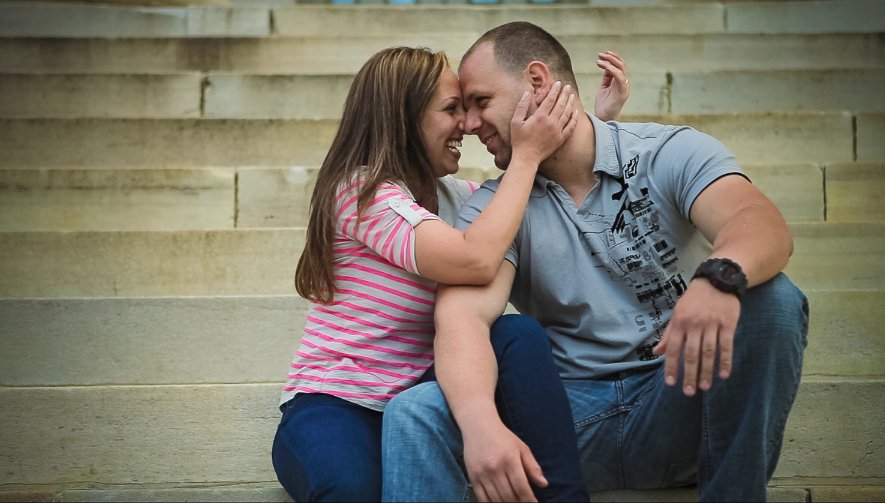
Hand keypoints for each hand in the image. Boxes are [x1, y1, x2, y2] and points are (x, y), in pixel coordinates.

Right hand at [463, 419, 547, 501]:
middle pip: (509, 496)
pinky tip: (499, 502)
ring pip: (496, 499)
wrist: (478, 425)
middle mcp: (495, 468)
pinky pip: (482, 498)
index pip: (521, 488)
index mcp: (510, 459)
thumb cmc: (502, 436)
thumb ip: (533, 466)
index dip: (529, 500)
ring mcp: (482, 473)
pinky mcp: (472, 476)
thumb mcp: (522, 447)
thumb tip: (543, 483)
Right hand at [510, 81, 577, 165]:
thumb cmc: (519, 140)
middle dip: (564, 94)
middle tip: (567, 86)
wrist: (527, 158)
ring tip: (572, 95)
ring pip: (567, 113)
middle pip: (560, 104)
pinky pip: (570, 126)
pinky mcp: (560, 139)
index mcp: (540, 116)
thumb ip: (522, 106)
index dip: (555, 90)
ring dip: (570, 103)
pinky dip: (574, 118)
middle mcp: (551, 122)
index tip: (558, 83)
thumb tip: (527, 93)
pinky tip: (576, 112)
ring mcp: (557, 131)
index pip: (550, 99)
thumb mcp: (515, 122)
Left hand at [594, 51, 629, 120]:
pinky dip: (612, 70)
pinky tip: (604, 66)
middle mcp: (624, 84)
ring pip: (622, 69)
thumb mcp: (604, 88)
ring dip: (611, 62)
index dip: (613, 58)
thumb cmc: (603, 105)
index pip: (620, 66)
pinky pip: (620, 78)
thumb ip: (607, 77)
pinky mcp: (623, 93)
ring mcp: (624, 88)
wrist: (602, 119)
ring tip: (600, 59)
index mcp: (620, 82)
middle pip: (622, 65)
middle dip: (612, 57)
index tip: (603, 54)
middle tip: (601, 54)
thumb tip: (606, 66)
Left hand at [653, 278, 740, 395]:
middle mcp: (694, 325)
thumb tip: (657, 352)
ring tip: (705, 387)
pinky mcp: (728, 324)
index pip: (674, 349)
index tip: (671, 383)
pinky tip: (723, 374)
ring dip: (707, 371)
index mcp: (680, 323)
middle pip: (691, 354)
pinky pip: (726, 345)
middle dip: (689, 374)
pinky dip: (725, 361)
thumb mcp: (677, 313)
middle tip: (689, 392)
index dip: (672, 367)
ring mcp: (712, 324)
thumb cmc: (694, 300)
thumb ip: (669, 334)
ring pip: (708, 352)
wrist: (718, 280)